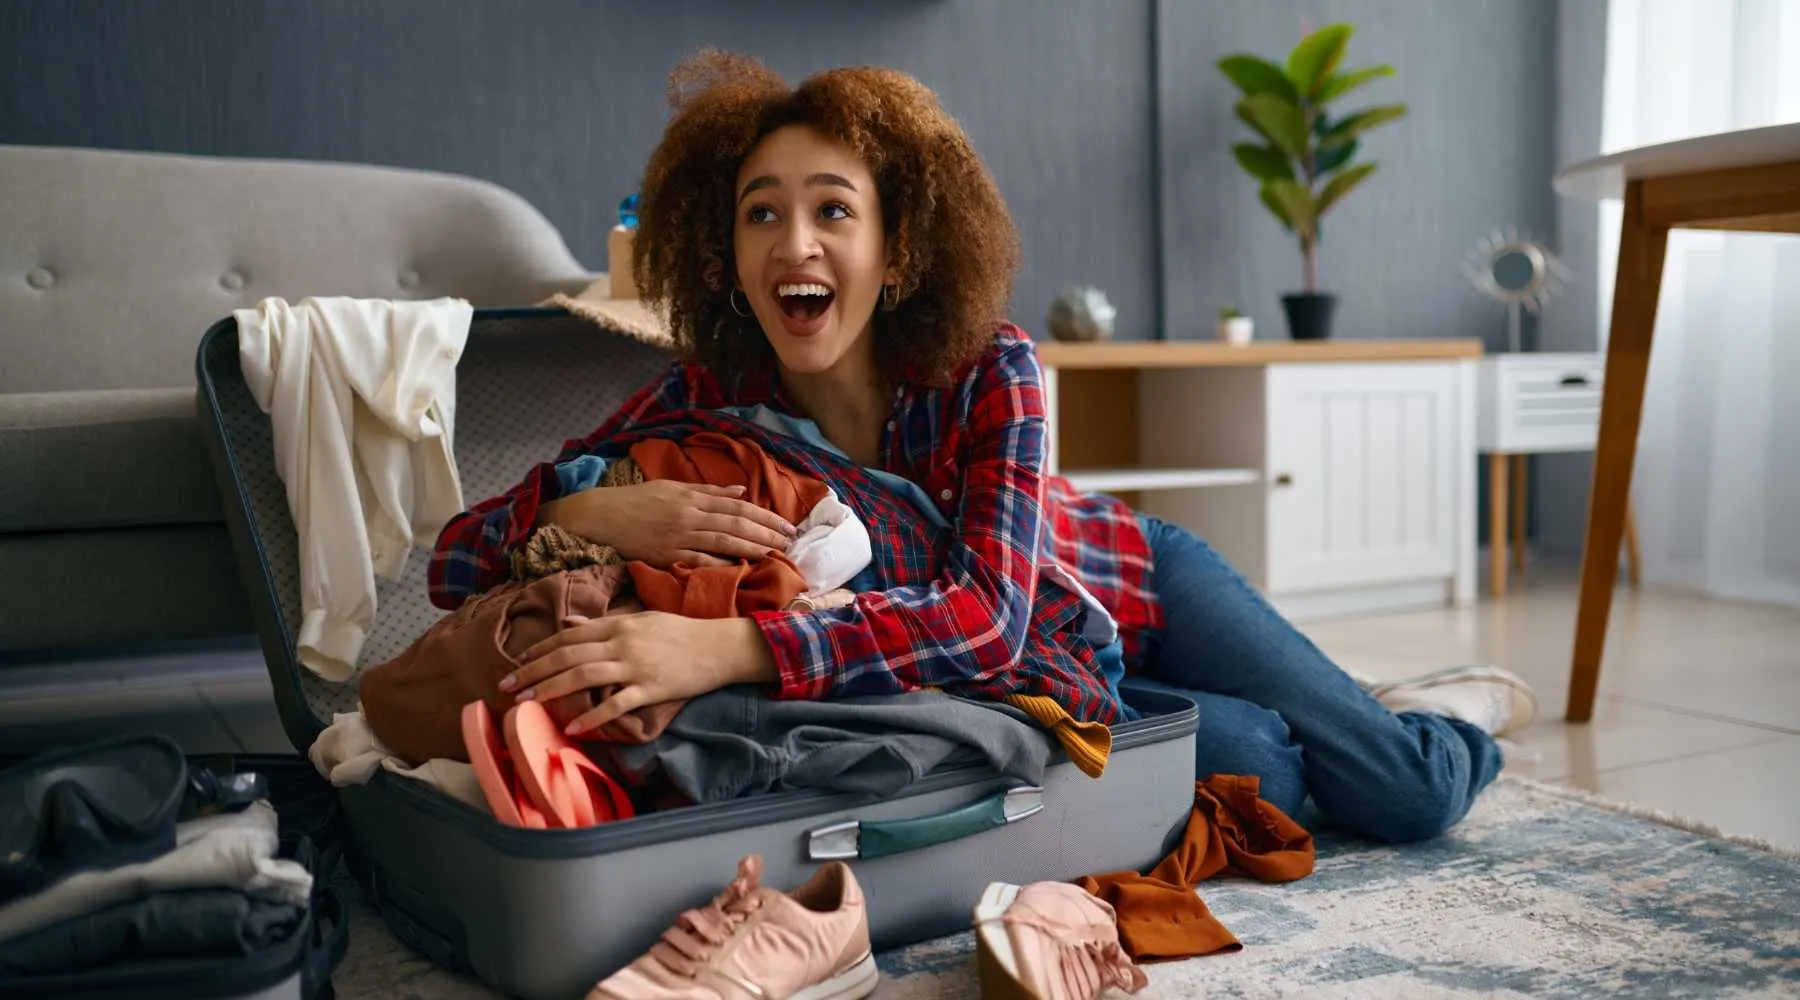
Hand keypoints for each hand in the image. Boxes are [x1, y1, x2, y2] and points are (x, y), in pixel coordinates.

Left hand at [499, 612, 778, 734]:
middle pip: (569, 656)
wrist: (719, 646)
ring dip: (552, 689)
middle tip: (507, 686)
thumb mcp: (641, 620)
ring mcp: (636, 666)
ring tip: (528, 703)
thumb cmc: (681, 633)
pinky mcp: (651, 688)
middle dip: (534, 671)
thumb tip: (571, 624)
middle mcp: (622, 642)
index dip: (541, 649)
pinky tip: (573, 727)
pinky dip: (593, 715)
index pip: (570, 636)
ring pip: (585, 676)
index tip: (518, 663)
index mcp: (619, 624)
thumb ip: (605, 624)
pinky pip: (616, 703)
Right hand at [538, 480, 796, 566]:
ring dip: (752, 548)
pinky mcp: (667, 555)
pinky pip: (699, 560)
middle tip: (790, 542)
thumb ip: (707, 490)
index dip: (765, 516)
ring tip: (775, 554)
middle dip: (766, 533)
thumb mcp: (672, 488)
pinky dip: (720, 563)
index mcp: (693, 498)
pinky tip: (740, 568)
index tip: (787, 525)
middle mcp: (690, 515)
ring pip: (723, 541)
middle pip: (736, 523)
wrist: (600, 517)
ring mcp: (679, 536)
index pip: (738, 506)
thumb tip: (740, 490)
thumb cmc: (636, 501)